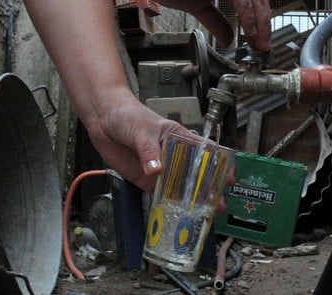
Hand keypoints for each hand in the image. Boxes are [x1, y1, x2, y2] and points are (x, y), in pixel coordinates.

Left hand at [82, 100, 233, 212]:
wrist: (103, 120)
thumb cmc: (128, 116)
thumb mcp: (142, 130)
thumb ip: (149, 151)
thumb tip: (156, 170)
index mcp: (180, 138)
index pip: (206, 152)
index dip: (219, 165)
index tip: (228, 178)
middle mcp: (174, 156)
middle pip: (196, 175)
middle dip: (208, 190)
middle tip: (217, 205)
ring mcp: (161, 170)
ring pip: (180, 188)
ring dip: (191, 201)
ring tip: (202, 214)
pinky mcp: (146, 180)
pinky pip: (160, 195)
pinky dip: (168, 205)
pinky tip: (177, 215)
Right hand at [134, 0, 271, 50]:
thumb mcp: (197, 6)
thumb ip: (216, 21)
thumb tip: (228, 39)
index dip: (261, 18)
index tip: (260, 40)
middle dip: (265, 23)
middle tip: (264, 46)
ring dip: (259, 21)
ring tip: (259, 43)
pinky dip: (247, 14)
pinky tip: (247, 30)